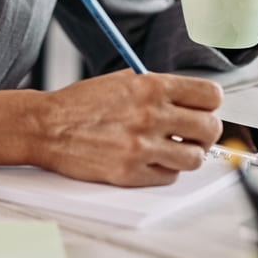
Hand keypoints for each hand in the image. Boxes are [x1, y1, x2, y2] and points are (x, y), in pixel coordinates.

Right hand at [35, 70, 222, 186]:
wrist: (47, 127)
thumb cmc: (82, 104)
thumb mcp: (123, 81)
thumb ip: (159, 88)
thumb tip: (193, 100)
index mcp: (151, 86)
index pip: (210, 96)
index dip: (210, 105)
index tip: (204, 110)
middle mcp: (150, 115)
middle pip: (210, 129)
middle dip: (205, 132)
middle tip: (194, 134)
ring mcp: (141, 147)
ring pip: (195, 158)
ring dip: (188, 155)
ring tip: (173, 149)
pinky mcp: (131, 173)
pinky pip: (170, 177)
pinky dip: (165, 170)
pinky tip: (151, 160)